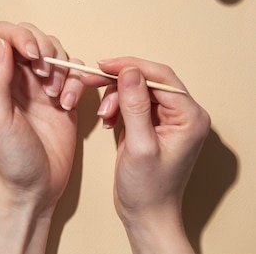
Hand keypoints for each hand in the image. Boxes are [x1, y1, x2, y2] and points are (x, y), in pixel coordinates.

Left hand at [0, 22, 84, 253]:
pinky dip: (77, 82)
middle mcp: (16, 76)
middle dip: (45, 48)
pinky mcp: (62, 95)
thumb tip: (2, 42)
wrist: (36, 186)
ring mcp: (40, 85)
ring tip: (56, 95)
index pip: (3, 34)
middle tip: (46, 75)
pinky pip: (74, 72)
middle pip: (32, 36)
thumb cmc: (10, 157)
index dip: (20, 35)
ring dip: (61, 67)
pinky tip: (67, 104)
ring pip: (56, 51)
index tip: (33, 54)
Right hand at [82, 58, 209, 252]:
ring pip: (137, 89)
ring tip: (103, 115)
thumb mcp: (139, 145)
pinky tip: (108, 120)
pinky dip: (116, 106)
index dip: (130, 67)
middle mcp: (183, 114)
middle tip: (91, 79)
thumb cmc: (148, 188)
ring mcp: (168, 119)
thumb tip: (129, 71)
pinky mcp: (153, 124)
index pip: (160, 77)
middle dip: (118, 81)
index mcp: (189, 117)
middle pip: (147, 80)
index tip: (103, 66)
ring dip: (115, 96)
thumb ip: (135, 106)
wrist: (146, 214)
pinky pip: (133, 102)